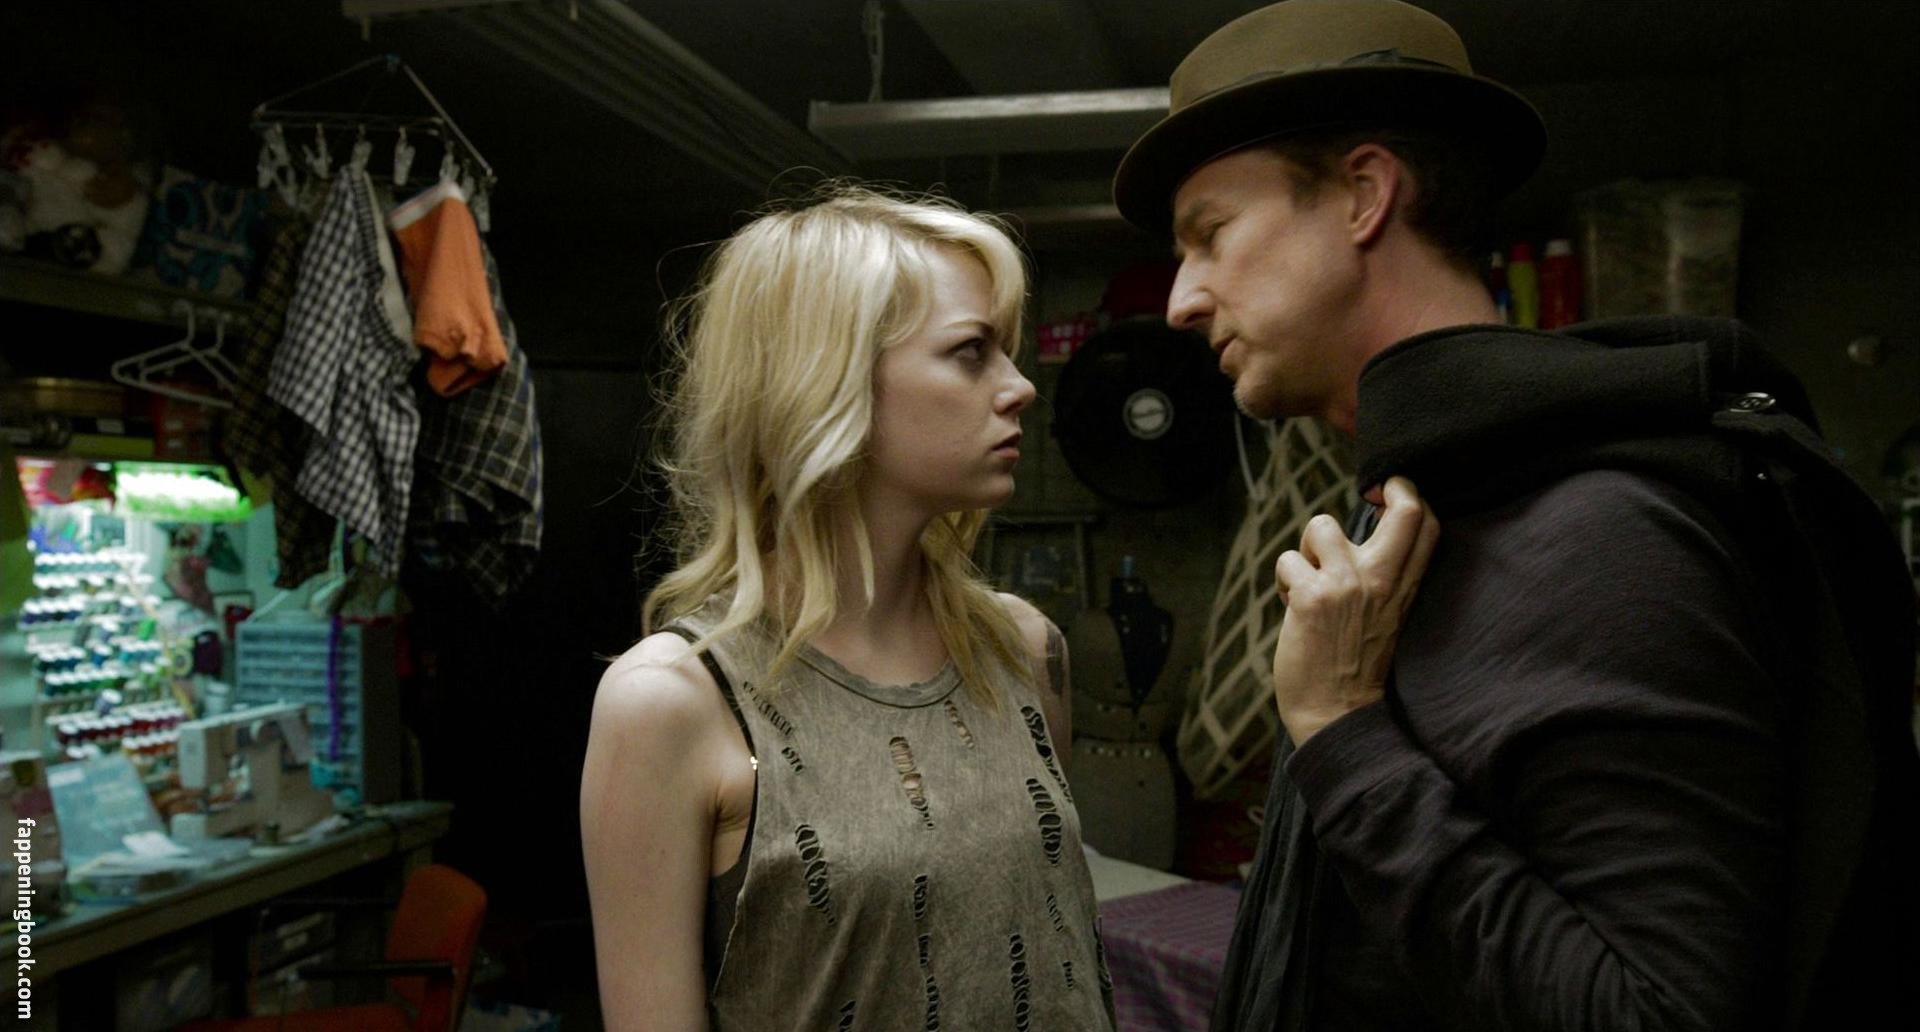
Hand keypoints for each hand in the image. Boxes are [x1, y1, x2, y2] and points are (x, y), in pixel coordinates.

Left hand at [1271, 476, 1439, 745]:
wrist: (1338, 716)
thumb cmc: (1358, 667)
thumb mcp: (1389, 618)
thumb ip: (1386, 579)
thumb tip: (1366, 535)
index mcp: (1406, 589)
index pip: (1428, 524)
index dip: (1411, 495)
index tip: (1389, 494)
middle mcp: (1383, 581)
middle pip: (1404, 509)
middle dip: (1386, 487)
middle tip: (1369, 496)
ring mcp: (1348, 585)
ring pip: (1321, 525)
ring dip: (1305, 550)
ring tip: (1308, 580)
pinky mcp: (1311, 598)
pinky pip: (1286, 562)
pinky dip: (1283, 582)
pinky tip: (1292, 608)